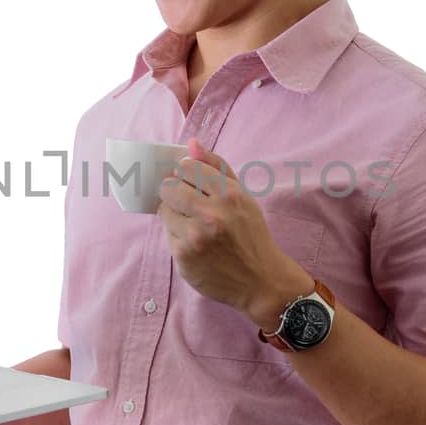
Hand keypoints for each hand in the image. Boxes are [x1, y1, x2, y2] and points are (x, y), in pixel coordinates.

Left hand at [157, 137, 310, 323]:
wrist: (261, 280)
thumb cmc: (251, 234)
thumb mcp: (243, 196)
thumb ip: (217, 167)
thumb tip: (191, 144)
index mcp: (229, 195)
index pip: (187, 167)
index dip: (185, 173)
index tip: (190, 181)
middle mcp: (212, 214)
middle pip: (169, 187)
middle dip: (175, 192)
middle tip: (188, 203)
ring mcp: (195, 236)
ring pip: (164, 209)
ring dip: (175, 214)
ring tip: (194, 225)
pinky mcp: (183, 255)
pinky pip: (167, 233)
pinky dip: (177, 235)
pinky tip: (195, 243)